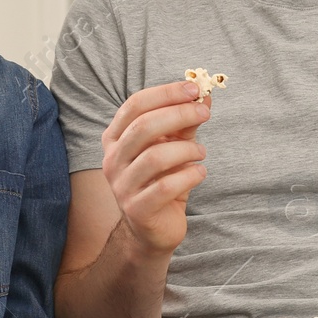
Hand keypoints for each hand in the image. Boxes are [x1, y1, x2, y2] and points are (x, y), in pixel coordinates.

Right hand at [99, 80, 212, 255]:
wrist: (152, 228)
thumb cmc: (162, 179)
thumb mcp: (174, 145)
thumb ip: (185, 122)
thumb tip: (205, 96)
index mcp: (116, 138)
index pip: (135, 105)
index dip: (166, 93)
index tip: (194, 89)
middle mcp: (113, 159)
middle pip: (143, 127)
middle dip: (179, 114)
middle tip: (204, 113)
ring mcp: (122, 186)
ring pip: (155, 157)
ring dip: (187, 149)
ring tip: (201, 153)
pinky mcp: (138, 209)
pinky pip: (166, 186)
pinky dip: (190, 175)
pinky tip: (199, 173)